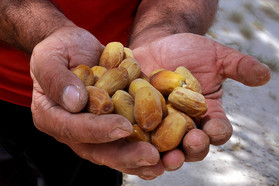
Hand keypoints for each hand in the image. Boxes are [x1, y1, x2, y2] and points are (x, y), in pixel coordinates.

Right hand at [30, 26, 164, 178]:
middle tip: (152, 157)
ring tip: (168, 160)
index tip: (123, 127)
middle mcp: (78, 129)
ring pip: (120, 149)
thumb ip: (56, 78)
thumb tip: (75, 102)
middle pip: (100, 150)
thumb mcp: (48, 57)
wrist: (77, 46)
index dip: (98, 131)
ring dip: (144, 158)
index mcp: (54, 117)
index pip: (74, 129)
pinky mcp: (118, 119)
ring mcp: (99, 127)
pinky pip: (134, 134)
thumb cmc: (59, 49)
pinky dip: (152, 140)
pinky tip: (174, 146)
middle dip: (127, 155)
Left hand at [132, 33, 270, 168]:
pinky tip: (132, 140)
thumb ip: (238, 66)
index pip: (217, 129)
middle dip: (191, 148)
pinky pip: (137, 134)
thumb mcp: (215, 56)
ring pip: (163, 147)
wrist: (159, 44)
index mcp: (206, 115)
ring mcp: (160, 125)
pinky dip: (135, 140)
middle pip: (190, 145)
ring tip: (162, 156)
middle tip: (188, 147)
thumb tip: (265, 75)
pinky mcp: (137, 120)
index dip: (217, 132)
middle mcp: (184, 126)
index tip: (214, 130)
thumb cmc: (189, 51)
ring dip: (163, 154)